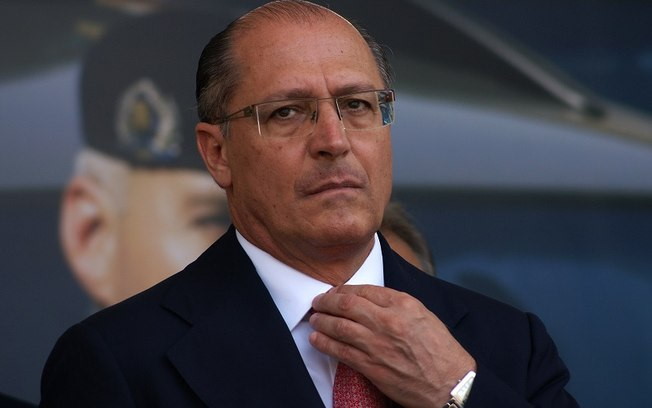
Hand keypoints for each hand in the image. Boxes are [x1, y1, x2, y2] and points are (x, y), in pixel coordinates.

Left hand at [309, 284, 475, 407]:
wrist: (450, 383)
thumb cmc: (440, 350)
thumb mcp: (423, 315)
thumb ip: (397, 305)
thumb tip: (370, 299)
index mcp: (403, 304)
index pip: (364, 289)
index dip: (344, 289)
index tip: (335, 291)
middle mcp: (389, 321)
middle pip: (347, 304)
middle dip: (327, 302)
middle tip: (317, 302)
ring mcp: (378, 344)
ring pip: (339, 326)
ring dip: (321, 321)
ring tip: (314, 319)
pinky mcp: (371, 366)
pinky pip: (340, 351)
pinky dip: (324, 343)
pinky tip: (316, 339)